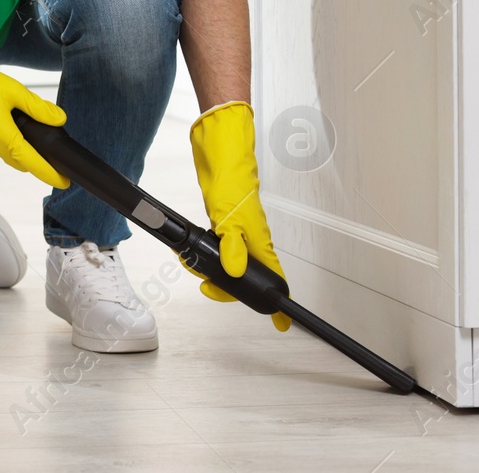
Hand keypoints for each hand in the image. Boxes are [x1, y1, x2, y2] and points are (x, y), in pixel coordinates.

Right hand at [0, 20, 69, 188]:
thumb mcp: (14, 92)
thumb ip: (38, 108)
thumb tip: (58, 119)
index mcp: (6, 139)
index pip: (34, 164)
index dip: (51, 174)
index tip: (64, 181)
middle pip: (20, 161)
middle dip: (33, 159)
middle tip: (46, 151)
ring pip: (4, 152)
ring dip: (14, 146)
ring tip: (18, 125)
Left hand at [188, 101, 290, 330]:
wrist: (220, 154)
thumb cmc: (232, 180)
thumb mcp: (229, 216)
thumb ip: (232, 245)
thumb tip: (234, 273)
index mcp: (258, 240)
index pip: (273, 277)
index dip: (277, 302)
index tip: (282, 324)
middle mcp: (250, 238)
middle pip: (247, 276)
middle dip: (228, 288)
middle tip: (210, 288)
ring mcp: (236, 231)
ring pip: (230, 263)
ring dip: (214, 271)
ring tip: (196, 270)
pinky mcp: (222, 223)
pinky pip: (219, 248)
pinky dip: (206, 255)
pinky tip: (196, 253)